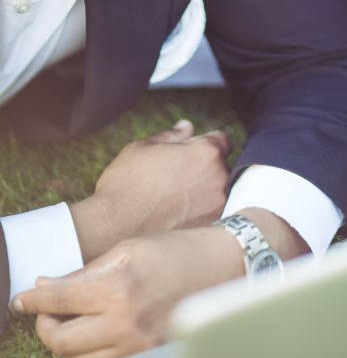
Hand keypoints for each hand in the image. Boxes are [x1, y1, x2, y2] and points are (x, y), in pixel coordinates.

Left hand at [12, 209, 306, 357]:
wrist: (224, 267)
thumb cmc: (175, 250)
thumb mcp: (128, 248)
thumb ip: (86, 270)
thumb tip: (46, 285)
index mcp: (117, 286)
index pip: (57, 300)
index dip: (32, 300)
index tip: (22, 298)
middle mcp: (125, 321)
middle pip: (60, 340)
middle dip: (45, 325)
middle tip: (47, 310)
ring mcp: (138, 345)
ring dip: (68, 341)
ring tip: (75, 320)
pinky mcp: (149, 356)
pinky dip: (92, 353)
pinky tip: (98, 331)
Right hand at [70, 120, 230, 261]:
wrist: (113, 230)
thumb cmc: (126, 184)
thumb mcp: (143, 148)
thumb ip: (172, 136)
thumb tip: (187, 127)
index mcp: (206, 153)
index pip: (221, 140)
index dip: (206, 143)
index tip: (191, 152)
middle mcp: (218, 178)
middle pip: (220, 166)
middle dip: (204, 167)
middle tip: (175, 176)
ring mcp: (216, 206)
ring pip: (216, 190)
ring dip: (202, 190)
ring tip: (173, 198)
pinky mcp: (209, 228)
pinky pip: (209, 212)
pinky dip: (198, 211)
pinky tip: (175, 215)